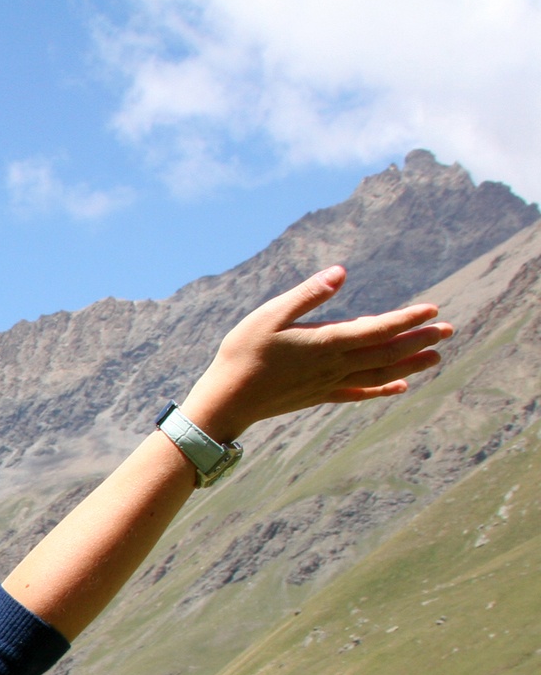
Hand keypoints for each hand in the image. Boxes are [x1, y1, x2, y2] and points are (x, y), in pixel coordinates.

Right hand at [180, 266, 452, 441]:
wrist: (227, 402)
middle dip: (419, 340)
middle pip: (386, 352)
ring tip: (436, 357)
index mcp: (326, 342)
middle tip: (449, 330)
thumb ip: (307, 295)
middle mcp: (334, 365)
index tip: (433, 309)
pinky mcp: (318, 396)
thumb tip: (341, 273)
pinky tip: (399, 387)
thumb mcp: (269, 315)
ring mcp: (328, 383)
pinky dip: (382, 389)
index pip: (377, 329)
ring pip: (379, 373)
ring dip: (410, 364)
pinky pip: (359, 393)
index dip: (407, 319)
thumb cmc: (242, 354)